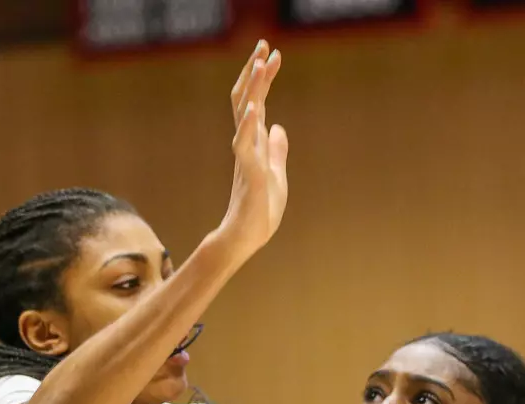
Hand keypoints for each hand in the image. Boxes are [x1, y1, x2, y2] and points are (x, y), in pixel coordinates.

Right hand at [217, 41, 288, 259]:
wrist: (246, 238)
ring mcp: (245, 157)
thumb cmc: (259, 210)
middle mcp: (247, 144)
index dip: (263, 77)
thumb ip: (276, 151)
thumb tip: (279, 128)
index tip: (272, 52)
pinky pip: (245, 145)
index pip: (256, 102)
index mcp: (254, 143)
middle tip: (264, 45)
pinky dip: (249, 125)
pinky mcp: (248, 174)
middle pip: (246, 99)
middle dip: (256, 72)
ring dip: (253, 88)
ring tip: (260, 63)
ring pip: (245, 115)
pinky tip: (255, 107)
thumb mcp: (276, 175)